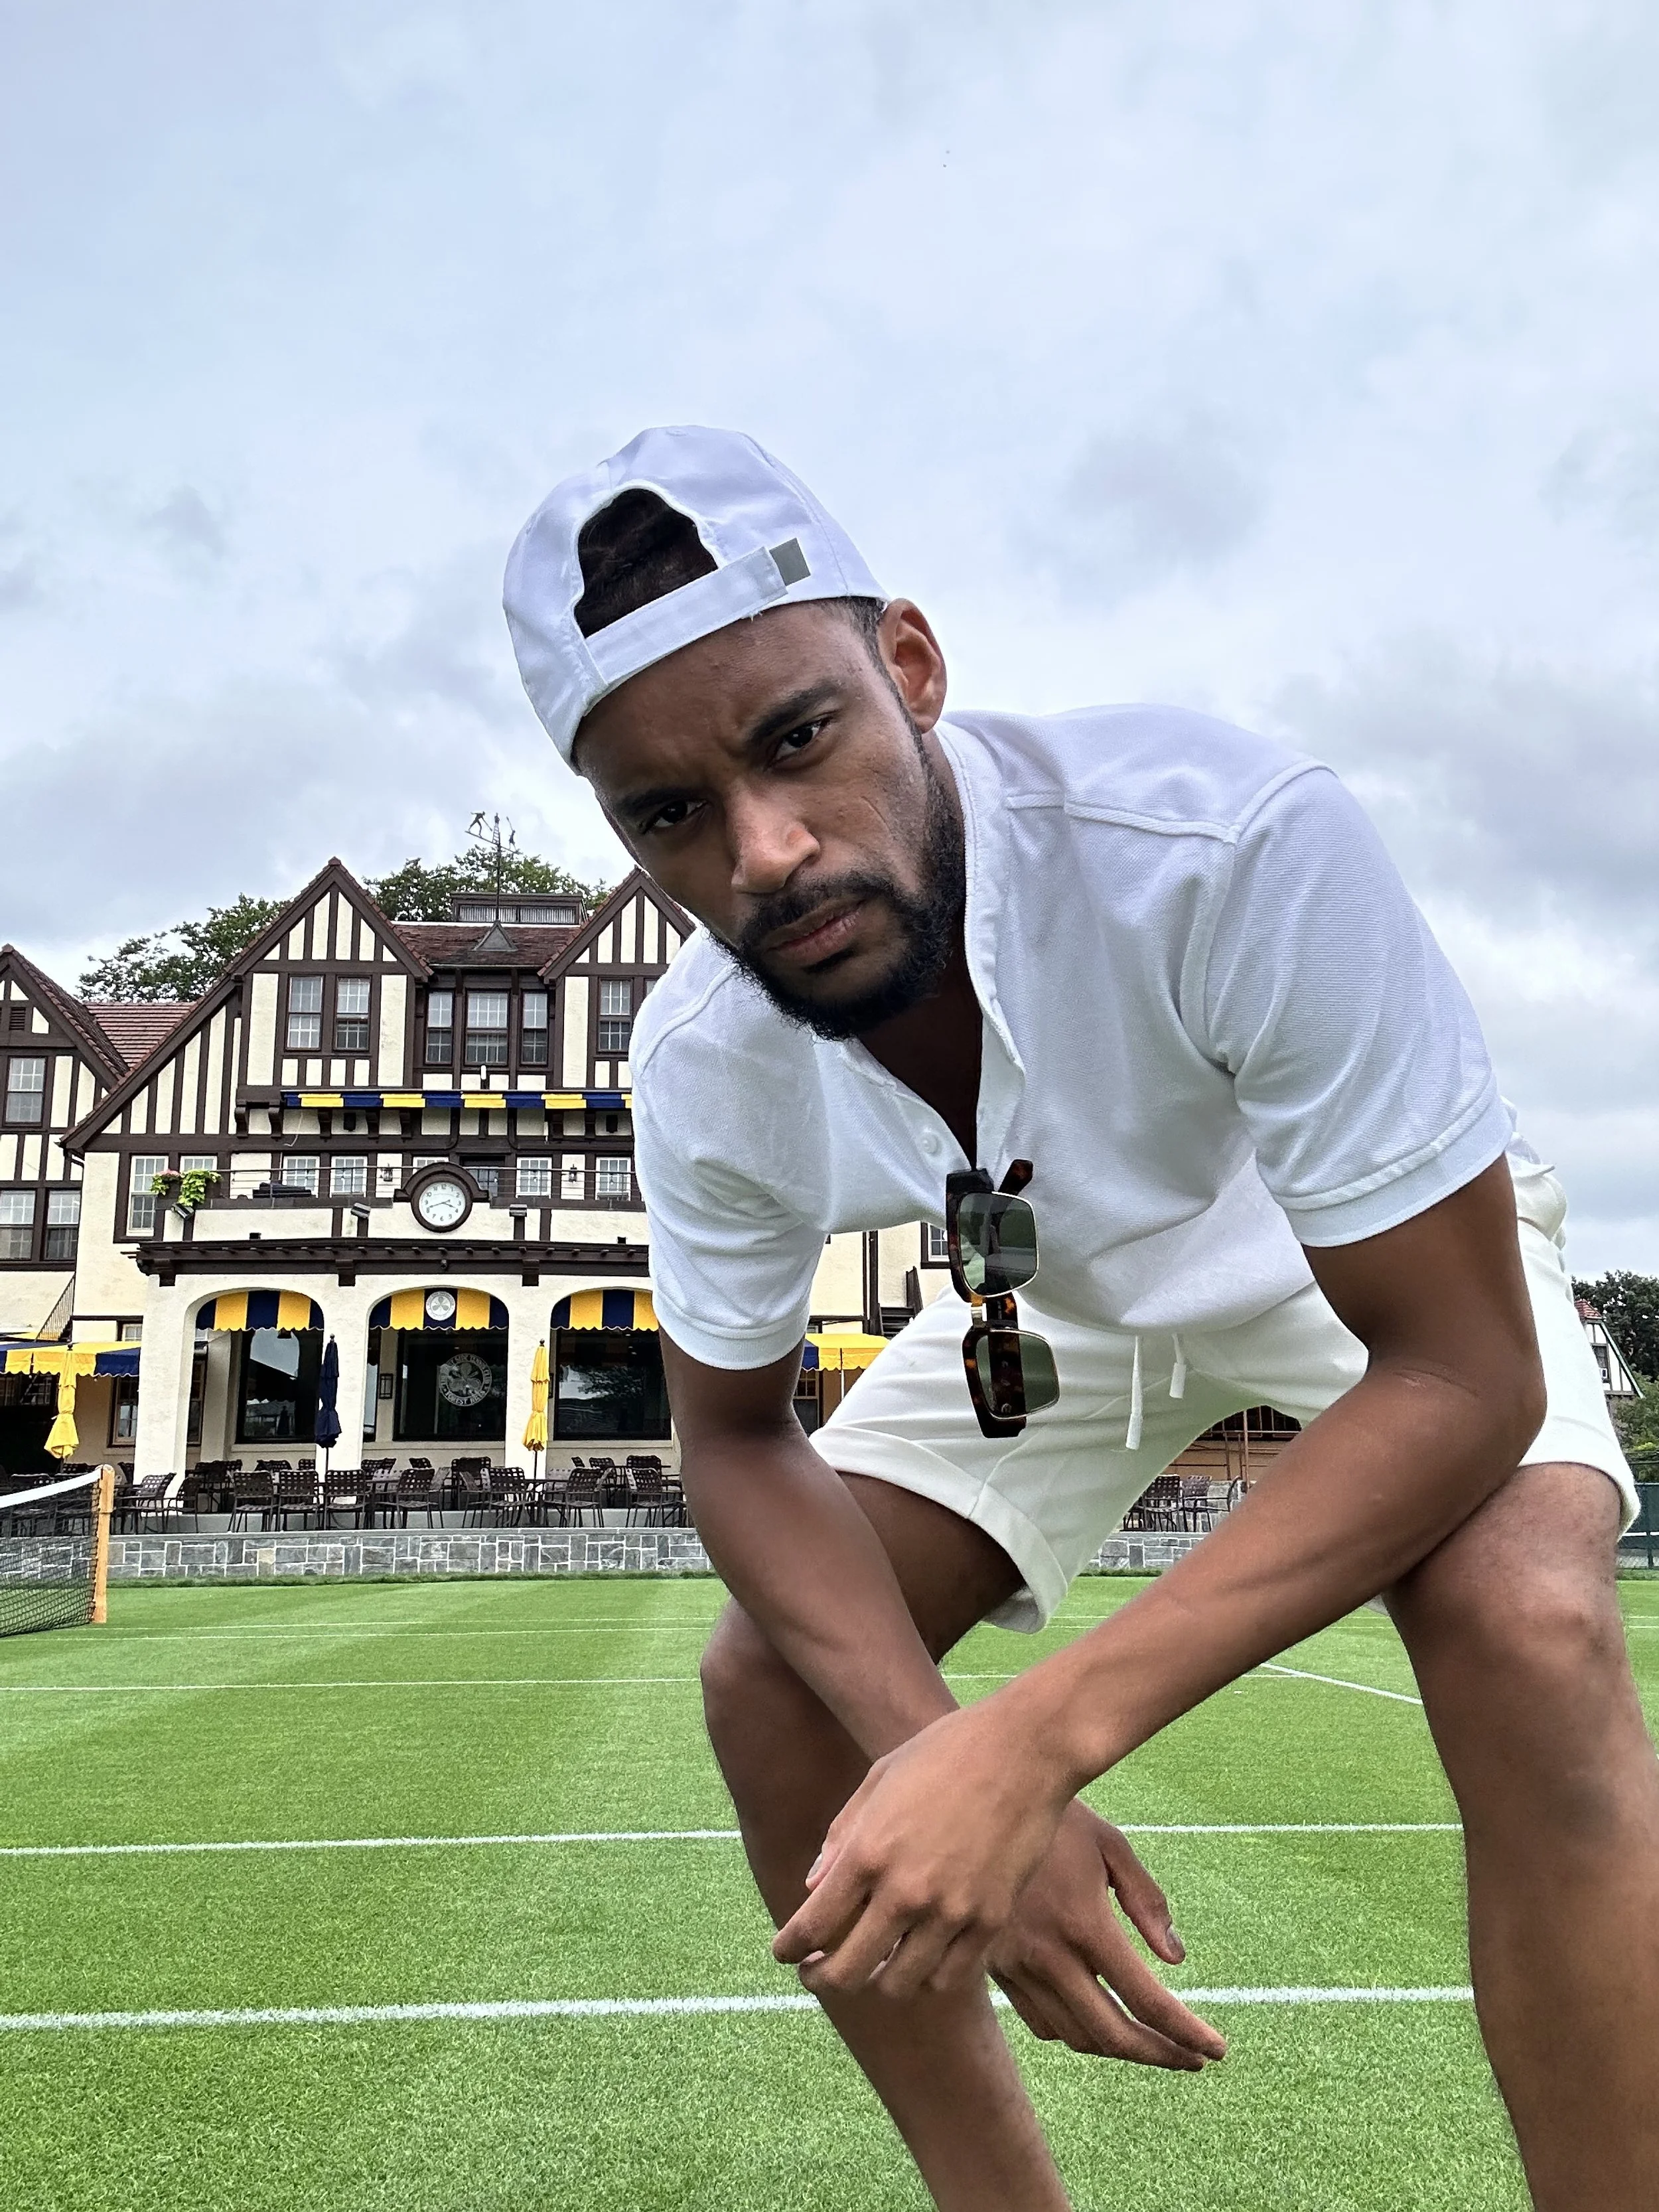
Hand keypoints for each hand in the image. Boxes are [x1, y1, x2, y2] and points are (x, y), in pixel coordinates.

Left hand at [773, 1690, 1093, 2000]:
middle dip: (822, 1977)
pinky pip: (950, 1977)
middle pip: (847, 1972)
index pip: (812, 1927)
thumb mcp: (879, 1780)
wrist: (1025, 1748)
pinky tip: (921, 1956)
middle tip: (817, 1970)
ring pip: (899, 1985)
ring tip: (874, 1962)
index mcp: (869, 1851)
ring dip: (877, 1980)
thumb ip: (841, 1838)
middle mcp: (906, 1891)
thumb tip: (813, 1888)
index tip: (785, 1953)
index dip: (789, 1950)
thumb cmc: (946, 1751)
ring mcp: (952, 1911)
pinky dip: (928, 1976)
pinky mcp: (991, 1920)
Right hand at [989, 1802, 1225, 2068]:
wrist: (981, 1805)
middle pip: (1112, 2035)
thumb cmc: (1059, 1816)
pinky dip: (1077, 2032)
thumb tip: (1175, 1959)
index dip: (1186, 2032)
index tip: (1216, 2050)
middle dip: (1160, 2054)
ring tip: (1152, 2040)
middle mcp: (1047, 1955)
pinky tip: (1099, 2017)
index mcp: (1084, 1923)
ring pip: (1076, 2036)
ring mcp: (1015, 1965)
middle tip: (1192, 2059)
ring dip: (1119, 2048)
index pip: (1145, 1999)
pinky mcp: (994, 1967)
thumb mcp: (1112, 1846)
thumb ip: (1147, 1902)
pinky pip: (1042, 2022)